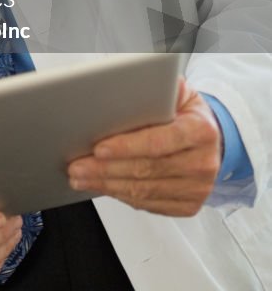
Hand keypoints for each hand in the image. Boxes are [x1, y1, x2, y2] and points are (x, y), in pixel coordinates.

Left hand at [67, 78, 221, 215]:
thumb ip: (156, 88)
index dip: (126, 147)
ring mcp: (197, 188)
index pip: (157, 143)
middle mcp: (202, 163)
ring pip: (143, 191)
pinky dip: (121, 196)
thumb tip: (127, 85)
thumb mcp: (178, 92)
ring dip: (107, 185)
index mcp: (201, 131)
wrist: (212, 140)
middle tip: (78, 165)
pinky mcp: (188, 205)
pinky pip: (148, 204)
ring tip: (82, 177)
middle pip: (146, 170)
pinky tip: (104, 187)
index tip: (99, 148)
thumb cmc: (188, 114)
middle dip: (106, 169)